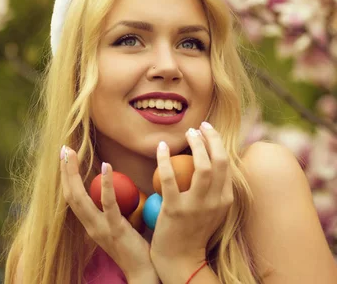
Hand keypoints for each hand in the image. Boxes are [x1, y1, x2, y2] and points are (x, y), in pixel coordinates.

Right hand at [60, 147, 155, 280]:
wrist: (143, 273)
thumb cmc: (133, 247)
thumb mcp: (117, 226)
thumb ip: (111, 210)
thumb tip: (113, 187)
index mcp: (90, 224)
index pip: (72, 197)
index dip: (67, 177)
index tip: (65, 156)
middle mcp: (91, 226)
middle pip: (71, 195)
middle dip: (65, 171)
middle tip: (64, 148)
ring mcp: (101, 228)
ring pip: (81, 199)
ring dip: (74, 174)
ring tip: (72, 154)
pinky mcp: (116, 229)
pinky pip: (109, 204)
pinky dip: (105, 184)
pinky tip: (106, 166)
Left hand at [150, 123, 233, 268]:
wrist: (180, 260)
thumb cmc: (194, 230)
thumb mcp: (214, 210)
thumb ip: (216, 188)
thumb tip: (214, 159)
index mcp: (225, 199)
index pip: (227, 163)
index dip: (218, 143)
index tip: (207, 131)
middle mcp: (215, 201)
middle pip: (220, 161)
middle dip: (211, 138)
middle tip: (199, 127)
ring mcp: (196, 206)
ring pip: (202, 167)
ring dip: (196, 145)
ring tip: (187, 133)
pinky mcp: (175, 210)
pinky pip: (169, 178)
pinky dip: (165, 159)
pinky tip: (161, 146)